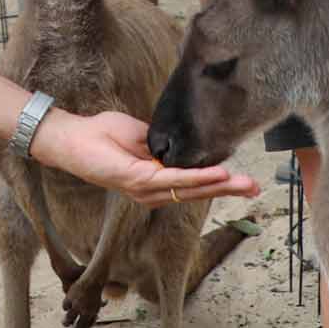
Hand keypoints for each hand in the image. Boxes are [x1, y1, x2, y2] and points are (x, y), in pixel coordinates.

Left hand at [30, 109, 259, 206]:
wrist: (72, 137)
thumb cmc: (101, 135)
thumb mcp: (140, 136)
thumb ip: (161, 145)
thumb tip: (183, 145)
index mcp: (154, 181)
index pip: (192, 184)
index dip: (219, 183)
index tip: (245, 181)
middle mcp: (152, 192)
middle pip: (196, 192)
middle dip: (228, 190)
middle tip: (256, 188)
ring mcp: (145, 189)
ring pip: (189, 188)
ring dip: (219, 185)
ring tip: (244, 182)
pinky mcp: (136, 180)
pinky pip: (173, 179)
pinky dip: (198, 177)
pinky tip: (218, 174)